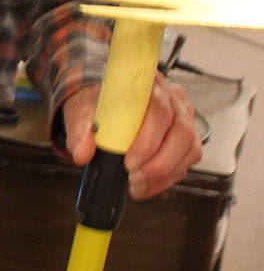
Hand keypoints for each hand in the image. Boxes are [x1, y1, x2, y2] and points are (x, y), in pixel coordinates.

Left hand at [61, 70, 202, 199]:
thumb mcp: (82, 113)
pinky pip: (187, 161)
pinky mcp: (187, 138)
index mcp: (149, 85)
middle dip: (158, 162)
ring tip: (136, 185)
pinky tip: (146, 185)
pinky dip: (167, 178)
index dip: (148, 139)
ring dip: (164, 173)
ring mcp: (185, 118)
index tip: (129, 162)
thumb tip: (82, 154)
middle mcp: (173, 99)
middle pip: (181, 131)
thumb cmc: (98, 107)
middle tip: (133, 178)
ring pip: (189, 148)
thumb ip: (81, 131)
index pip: (159, 108)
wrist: (105, 107)